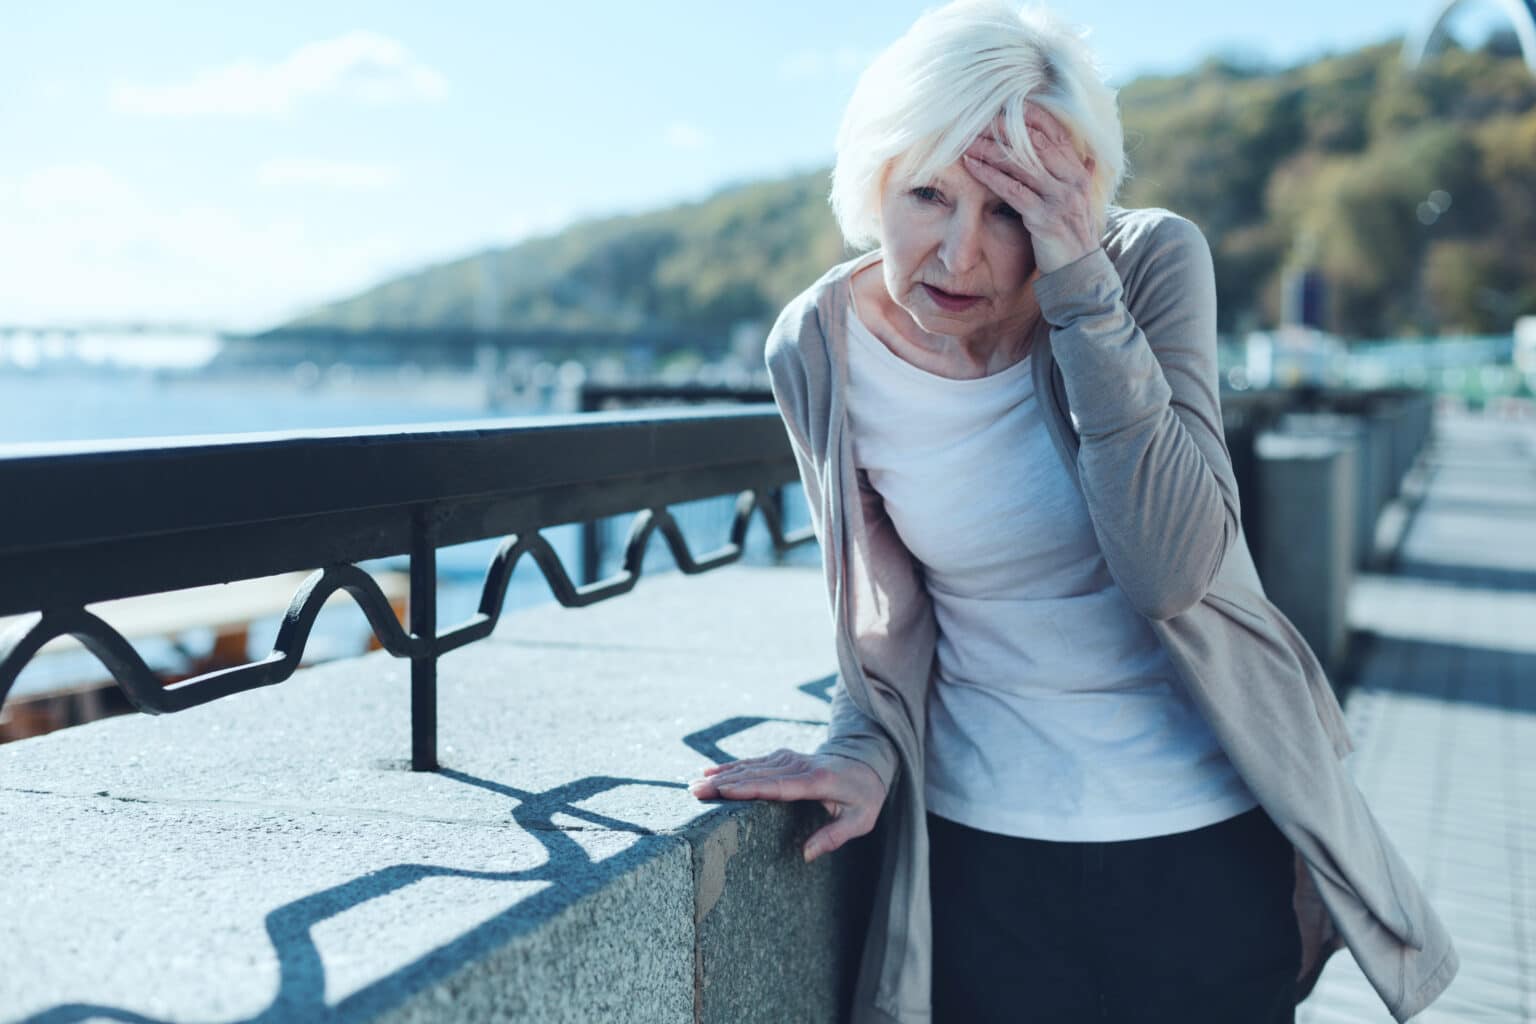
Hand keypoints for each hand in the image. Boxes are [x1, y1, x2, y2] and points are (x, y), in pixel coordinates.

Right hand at [687, 748, 885, 862]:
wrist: (868, 760)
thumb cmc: (864, 795)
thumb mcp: (861, 820)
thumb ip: (834, 836)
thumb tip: (806, 855)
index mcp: (816, 781)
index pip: (777, 785)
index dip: (749, 787)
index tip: (723, 791)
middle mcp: (798, 766)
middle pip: (756, 774)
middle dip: (724, 784)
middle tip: (695, 793)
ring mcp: (789, 758)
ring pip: (750, 766)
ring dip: (721, 775)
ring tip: (694, 786)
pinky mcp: (783, 757)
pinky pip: (753, 762)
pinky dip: (730, 767)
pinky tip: (710, 772)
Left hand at [961, 102, 1099, 274]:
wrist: (1079, 272)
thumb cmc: (1073, 235)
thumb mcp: (1081, 202)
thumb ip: (1082, 177)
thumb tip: (1089, 157)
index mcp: (1079, 172)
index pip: (1055, 133)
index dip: (1030, 117)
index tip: (1004, 106)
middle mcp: (1072, 180)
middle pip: (1035, 143)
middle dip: (1005, 129)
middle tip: (978, 119)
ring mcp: (1059, 198)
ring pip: (1021, 164)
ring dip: (991, 149)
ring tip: (967, 140)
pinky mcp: (1044, 218)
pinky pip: (1013, 190)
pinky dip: (990, 176)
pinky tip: (972, 166)